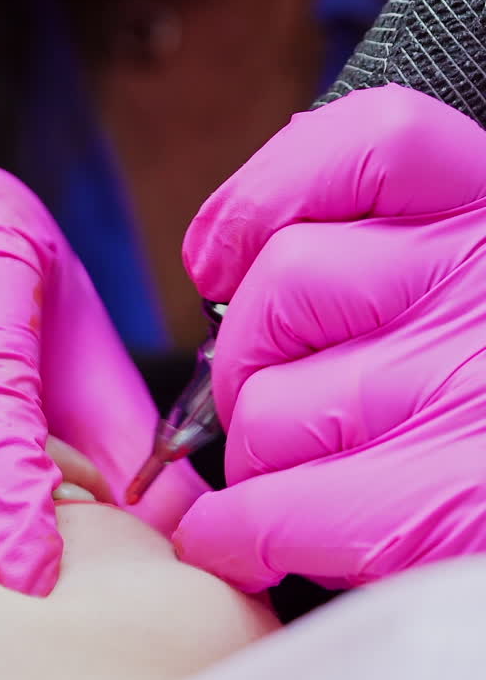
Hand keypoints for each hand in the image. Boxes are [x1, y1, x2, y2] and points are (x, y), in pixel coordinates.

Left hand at [175, 84, 485, 590]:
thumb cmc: (478, 388)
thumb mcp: (468, 290)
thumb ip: (396, 241)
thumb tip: (243, 233)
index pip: (380, 137)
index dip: (272, 188)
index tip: (220, 255)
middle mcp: (484, 283)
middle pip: (287, 276)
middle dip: (247, 352)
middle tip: (277, 392)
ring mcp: (466, 393)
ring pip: (262, 406)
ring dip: (257, 455)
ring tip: (315, 476)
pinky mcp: (445, 508)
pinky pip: (266, 509)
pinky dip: (232, 535)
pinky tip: (244, 542)